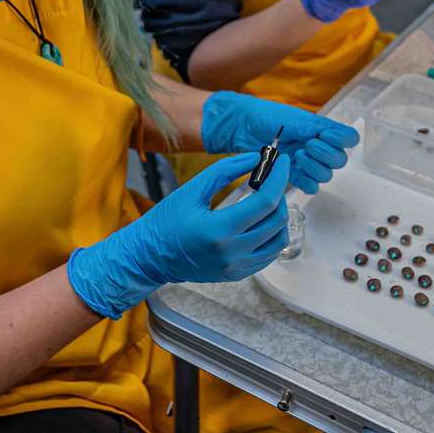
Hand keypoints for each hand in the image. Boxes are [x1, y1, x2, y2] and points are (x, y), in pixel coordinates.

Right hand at [67, 152, 290, 318]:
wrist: (150, 257)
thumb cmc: (166, 221)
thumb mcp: (192, 189)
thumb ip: (225, 170)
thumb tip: (255, 158)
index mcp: (219, 230)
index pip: (265, 202)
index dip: (279, 178)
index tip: (283, 161)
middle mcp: (232, 253)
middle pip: (276, 220)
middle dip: (281, 193)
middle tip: (273, 177)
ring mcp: (236, 268)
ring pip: (278, 239)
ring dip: (280, 215)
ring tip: (268, 199)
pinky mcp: (237, 274)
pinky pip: (268, 254)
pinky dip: (272, 234)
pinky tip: (262, 220)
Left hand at [201, 91, 358, 194]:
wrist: (241, 126)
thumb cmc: (266, 116)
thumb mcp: (294, 118)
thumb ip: (316, 129)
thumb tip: (338, 136)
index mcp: (322, 129)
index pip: (348, 139)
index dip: (342, 140)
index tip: (325, 135)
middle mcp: (318, 147)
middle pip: (339, 160)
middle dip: (326, 154)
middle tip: (307, 145)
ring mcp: (306, 162)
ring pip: (325, 175)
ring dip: (314, 167)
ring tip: (297, 155)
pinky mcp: (292, 175)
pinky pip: (310, 187)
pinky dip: (305, 182)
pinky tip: (294, 170)